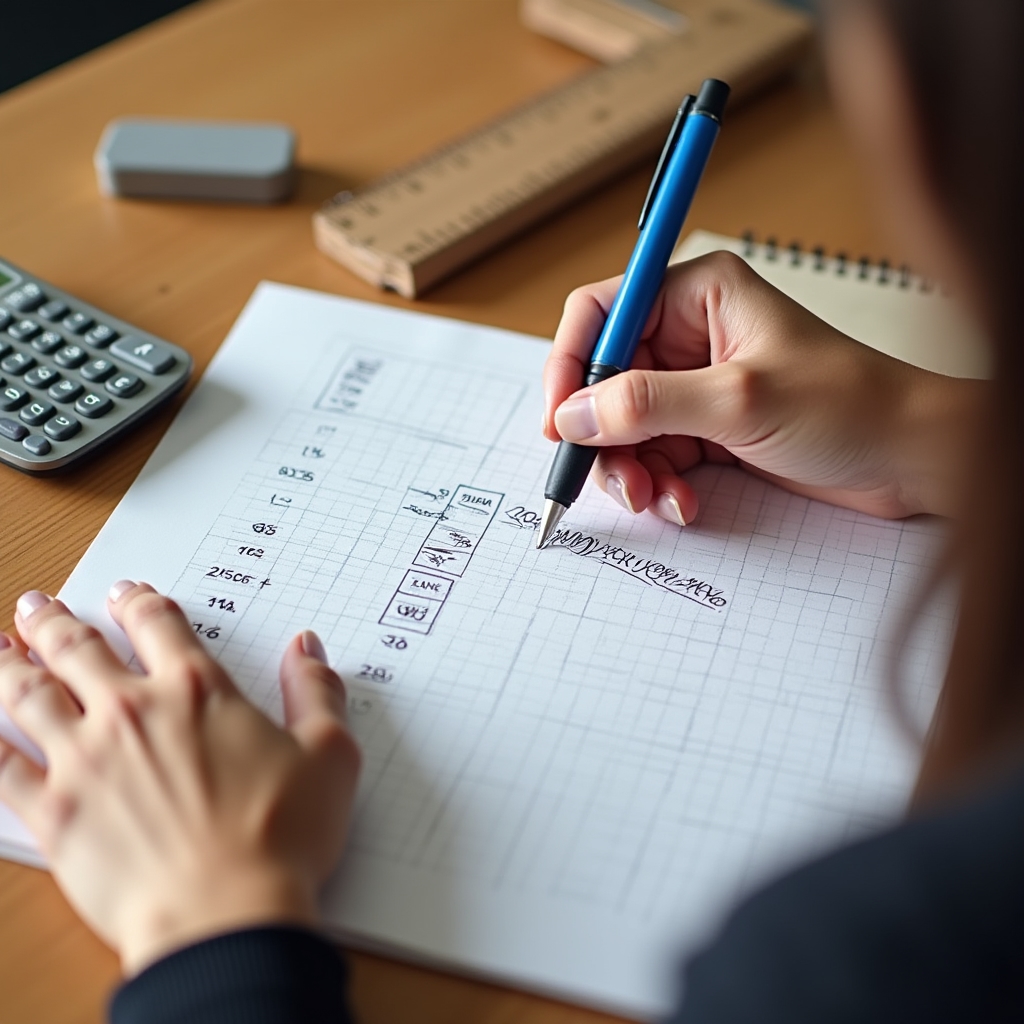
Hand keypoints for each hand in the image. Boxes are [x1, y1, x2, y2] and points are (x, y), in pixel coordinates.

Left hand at [0, 582, 359, 974]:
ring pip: (29, 695)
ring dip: (11, 664)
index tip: (127, 594)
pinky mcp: (55, 813)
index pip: (157, 626)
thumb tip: (307, 648)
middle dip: (55, 621)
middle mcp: (133, 713)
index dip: (138, 602)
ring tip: (1, 646)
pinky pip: (5, 767)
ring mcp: (86, 761)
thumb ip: (317, 692)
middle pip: (78, 649)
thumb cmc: (282, 837)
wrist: (225, 915)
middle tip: (39, 604)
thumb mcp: (329, 755)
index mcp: (198, 692)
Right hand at [543, 251, 981, 521]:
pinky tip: (685, 503)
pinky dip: (659, 484)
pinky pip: (654, 456)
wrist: (909, 460)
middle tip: (613, 478)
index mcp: (696, 296)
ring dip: (630, 469)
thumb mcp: (738, 400)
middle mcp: (689, 336)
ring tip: (655, 498)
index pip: (601, 313)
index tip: (558, 420)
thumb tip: (572, 415)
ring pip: (623, 427)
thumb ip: (646, 404)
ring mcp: (696, 387)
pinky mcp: (707, 430)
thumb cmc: (850, 406)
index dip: (569, 365)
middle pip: (604, 380)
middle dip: (602, 435)